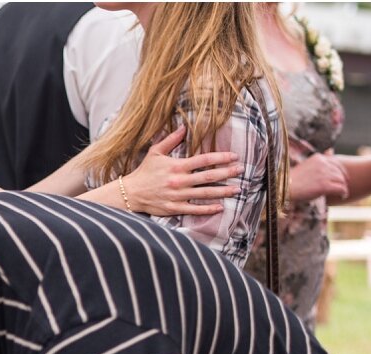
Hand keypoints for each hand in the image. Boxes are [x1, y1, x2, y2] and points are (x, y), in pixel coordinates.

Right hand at [123, 127, 242, 215]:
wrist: (129, 193)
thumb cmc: (144, 172)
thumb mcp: (155, 152)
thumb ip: (171, 140)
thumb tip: (184, 127)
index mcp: (177, 166)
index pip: (204, 160)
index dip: (220, 157)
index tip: (234, 156)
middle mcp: (179, 181)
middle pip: (208, 176)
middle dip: (227, 173)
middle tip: (241, 170)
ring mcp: (177, 196)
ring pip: (205, 193)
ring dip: (223, 191)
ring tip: (237, 189)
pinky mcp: (173, 208)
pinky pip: (194, 209)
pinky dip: (207, 209)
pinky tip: (220, 207)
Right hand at [291, 152, 349, 201]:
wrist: (282, 189)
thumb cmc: (292, 180)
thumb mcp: (307, 165)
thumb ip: (321, 159)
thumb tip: (331, 150)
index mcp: (318, 158)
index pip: (337, 163)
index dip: (341, 171)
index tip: (341, 178)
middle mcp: (323, 164)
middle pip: (340, 172)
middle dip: (342, 180)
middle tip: (342, 187)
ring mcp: (324, 175)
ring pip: (341, 180)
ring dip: (343, 187)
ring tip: (342, 193)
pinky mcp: (324, 186)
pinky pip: (341, 188)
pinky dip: (343, 193)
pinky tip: (342, 196)